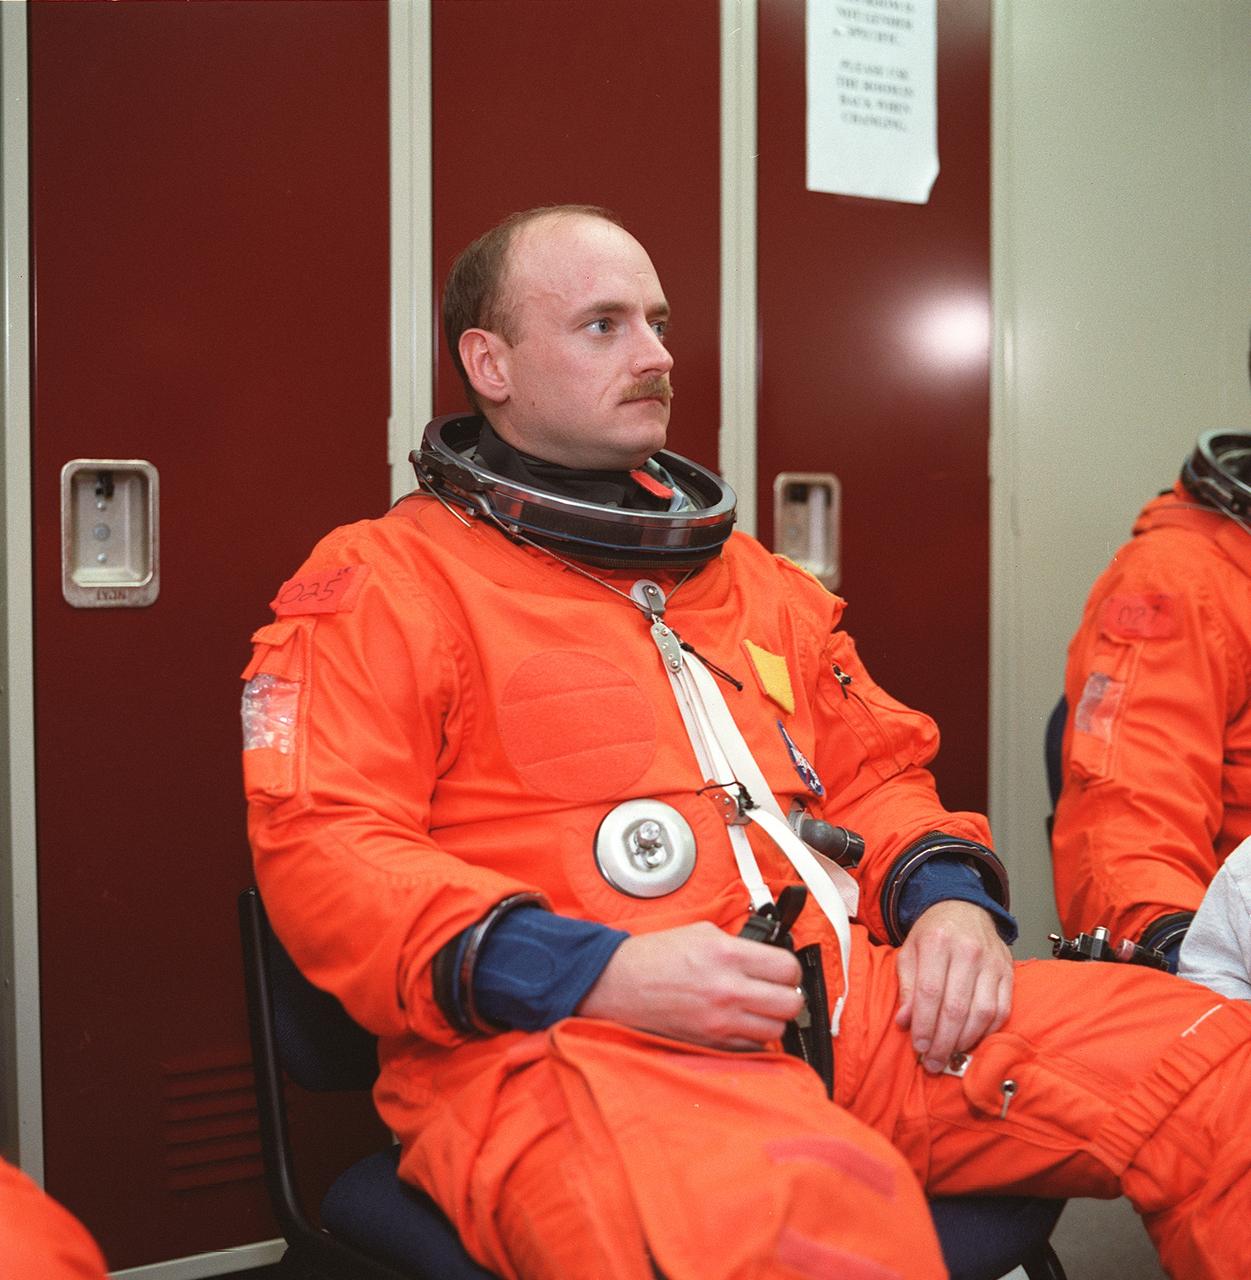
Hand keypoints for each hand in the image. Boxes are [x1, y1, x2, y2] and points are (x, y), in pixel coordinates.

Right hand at [577, 921, 803, 1049]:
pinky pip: (752, 1048)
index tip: (782, 970)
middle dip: (788, 995)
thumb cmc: (654, 957)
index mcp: (728, 954)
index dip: (789, 969)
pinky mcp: (711, 1043)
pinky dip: (752, 1038)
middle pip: (790, 1002)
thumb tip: (765, 957)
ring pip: (776, 1030)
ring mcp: (720, 1021)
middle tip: (776, 990)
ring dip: (772, 1019)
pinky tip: (740, 1024)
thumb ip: (739, 945)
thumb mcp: (702, 933)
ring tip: (757, 1008)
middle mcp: (728, 989)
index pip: (787, 968)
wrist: (619, 983)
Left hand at [894, 899, 1013, 1072]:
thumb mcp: (909, 951)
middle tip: (934, 1062)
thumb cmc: (933, 934)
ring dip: (965, 1040)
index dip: (924, 1025)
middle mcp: (968, 951)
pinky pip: (1002, 1010)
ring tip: (951, 1055)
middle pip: (956, 1007)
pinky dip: (988, 1031)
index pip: (929, 992)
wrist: (964, 909)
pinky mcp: (1009, 972)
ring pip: (982, 1012)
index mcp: (937, 942)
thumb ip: (906, 986)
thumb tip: (905, 1022)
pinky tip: (972, 1040)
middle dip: (943, 1041)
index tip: (919, 1047)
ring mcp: (992, 962)